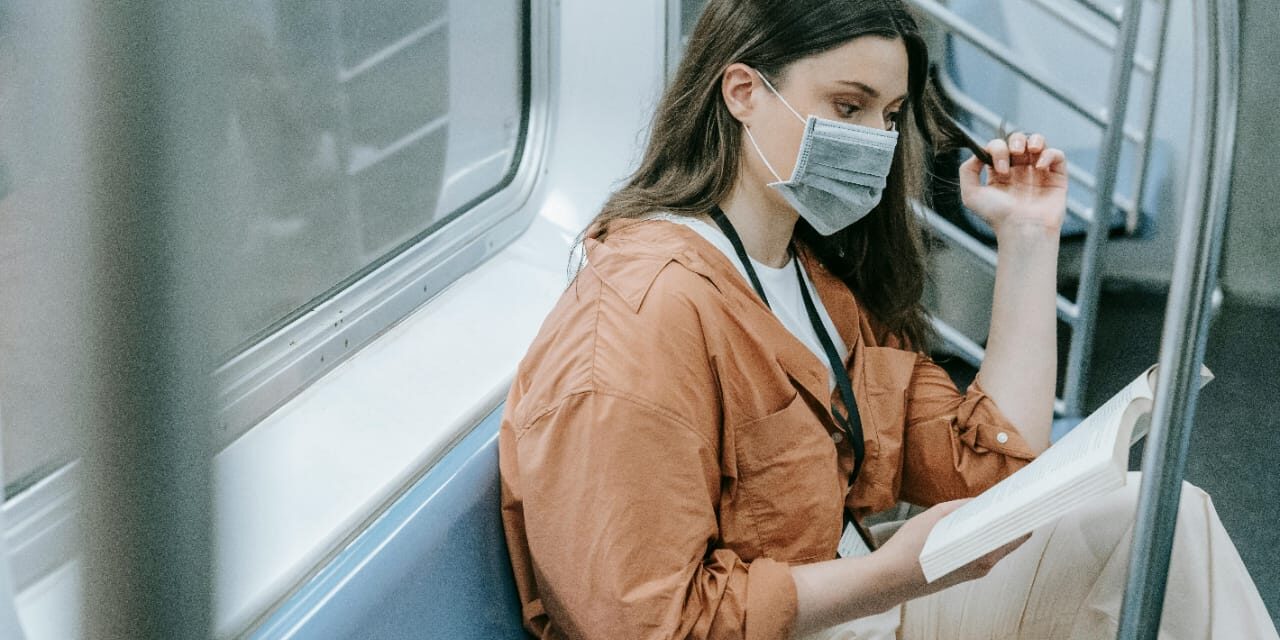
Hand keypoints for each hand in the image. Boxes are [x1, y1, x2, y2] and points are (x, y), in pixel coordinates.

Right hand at [873, 500, 1030, 598]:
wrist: (888, 580)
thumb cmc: (909, 550)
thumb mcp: (935, 517)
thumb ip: (962, 507)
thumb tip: (980, 501)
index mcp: (983, 554)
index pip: (1017, 534)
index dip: (1024, 515)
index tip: (1029, 500)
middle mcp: (983, 566)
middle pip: (1008, 540)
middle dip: (1011, 519)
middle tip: (1013, 498)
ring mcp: (974, 572)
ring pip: (995, 547)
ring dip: (997, 529)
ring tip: (996, 507)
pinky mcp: (963, 575)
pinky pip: (982, 553)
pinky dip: (984, 538)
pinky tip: (976, 525)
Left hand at [960, 132, 1067, 234]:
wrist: (1021, 229)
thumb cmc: (997, 215)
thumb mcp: (971, 194)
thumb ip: (967, 170)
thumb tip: (978, 153)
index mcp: (999, 172)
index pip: (998, 147)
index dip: (997, 149)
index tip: (997, 167)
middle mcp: (1019, 170)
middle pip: (1018, 140)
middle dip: (1014, 141)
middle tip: (1014, 154)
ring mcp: (1038, 172)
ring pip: (1039, 142)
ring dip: (1034, 139)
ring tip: (1029, 150)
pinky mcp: (1056, 177)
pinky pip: (1057, 155)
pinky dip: (1049, 154)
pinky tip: (1039, 167)